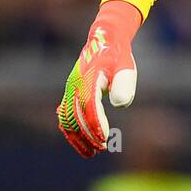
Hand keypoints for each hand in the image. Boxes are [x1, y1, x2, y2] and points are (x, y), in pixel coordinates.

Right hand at [57, 0, 141, 157]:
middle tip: (101, 149)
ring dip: (77, 137)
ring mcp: (70, 89)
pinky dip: (70, 129)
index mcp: (87, 80)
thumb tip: (120, 105)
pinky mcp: (70, 92)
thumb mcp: (126, 66)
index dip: (95, 125)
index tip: (104, 140)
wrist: (105, 39)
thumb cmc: (117, 55)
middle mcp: (74, 86)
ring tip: (91, 152)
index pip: (89, 108)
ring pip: (67, 119)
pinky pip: (65, 115)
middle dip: (87, 136)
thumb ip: (124, 83)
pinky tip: (80, 141)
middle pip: (76, 117)